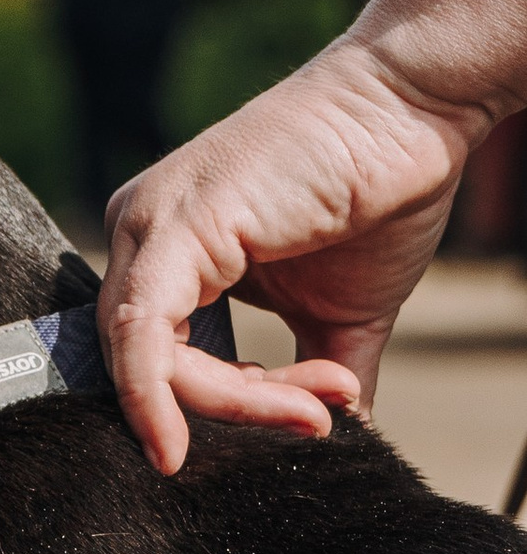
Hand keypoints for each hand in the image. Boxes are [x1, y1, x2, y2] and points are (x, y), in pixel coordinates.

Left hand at [98, 40, 474, 473]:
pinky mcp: (172, 224)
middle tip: (316, 421)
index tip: (301, 428)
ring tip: (318, 403)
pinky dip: (159, 397)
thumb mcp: (339, 315)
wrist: (414, 108)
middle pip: (145, 368)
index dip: (223, 411)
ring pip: (146, 361)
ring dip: (233, 405)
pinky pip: (139, 335)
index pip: (157, 362)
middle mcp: (140, 234)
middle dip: (233, 414)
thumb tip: (327, 446)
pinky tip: (187, 441)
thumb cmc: (376, 195)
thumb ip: (310, 382)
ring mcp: (149, 224)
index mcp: (166, 254)